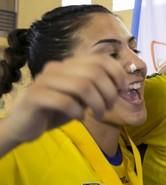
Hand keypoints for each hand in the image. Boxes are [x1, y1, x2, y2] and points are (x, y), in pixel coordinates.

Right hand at [4, 55, 127, 144]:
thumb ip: (98, 88)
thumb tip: (122, 86)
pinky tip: (80, 118)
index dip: (117, 73)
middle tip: (109, 107)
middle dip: (109, 92)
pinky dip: (78, 111)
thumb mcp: (82, 97)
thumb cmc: (58, 110)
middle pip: (95, 72)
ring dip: (97, 103)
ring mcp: (44, 80)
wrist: (24, 125)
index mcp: (70, 64)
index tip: (122, 90)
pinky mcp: (35, 96)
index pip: (101, 59)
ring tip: (98, 115)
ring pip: (82, 86)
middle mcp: (57, 68)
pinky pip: (64, 101)